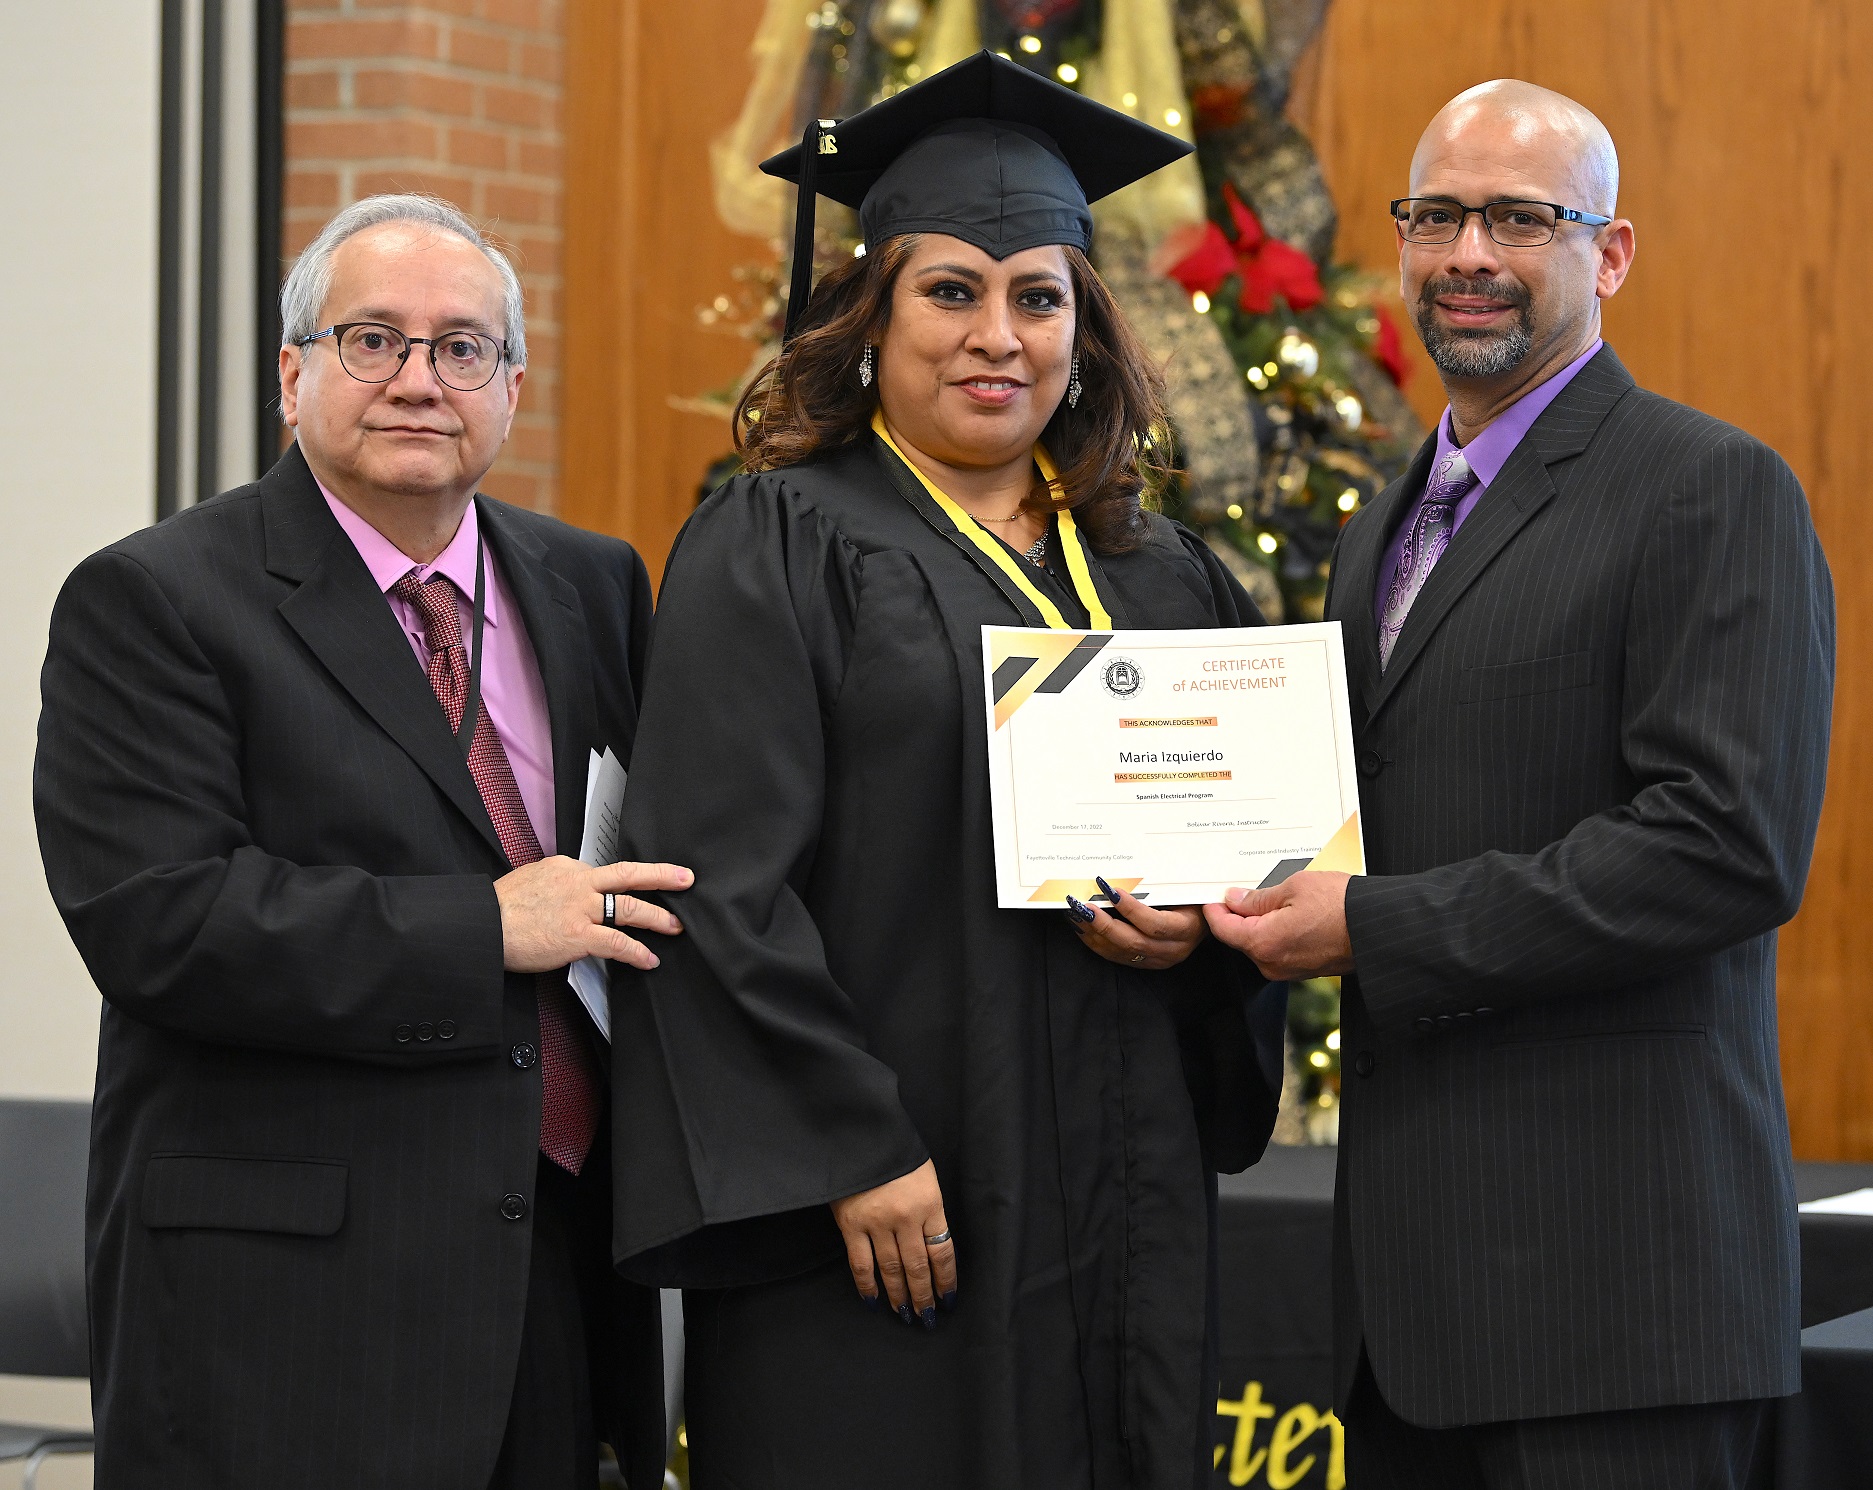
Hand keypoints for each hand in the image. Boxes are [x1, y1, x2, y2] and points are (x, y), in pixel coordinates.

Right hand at [494, 856, 690, 972]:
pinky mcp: (579, 935)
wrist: (483, 924)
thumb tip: (569, 892)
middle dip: (662, 876)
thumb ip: (556, 883)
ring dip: (658, 917)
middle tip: (685, 880)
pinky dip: (637, 951)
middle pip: (629, 875)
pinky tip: (650, 959)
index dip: (622, 883)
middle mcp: (579, 883)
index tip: (637, 887)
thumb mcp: (532, 879)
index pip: (604, 873)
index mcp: (567, 868)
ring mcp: (581, 908)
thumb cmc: (500, 907)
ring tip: (675, 926)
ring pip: (630, 908)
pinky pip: (617, 943)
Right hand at [830, 1159, 955, 1326]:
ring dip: (899, 1295)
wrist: (861, 1134)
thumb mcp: (924, 1177)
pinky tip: (874, 1301)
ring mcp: (877, 1223)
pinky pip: (861, 1263)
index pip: (943, 1252)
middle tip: (928, 1317)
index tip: (949, 1298)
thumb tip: (929, 1246)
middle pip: (919, 1267)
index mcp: (930, 1203)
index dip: (946, 1280)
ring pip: (892, 1269)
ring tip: (905, 1314)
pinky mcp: (851, 1225)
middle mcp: (906, 1218)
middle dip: (925, 1295)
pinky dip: (867, 1285)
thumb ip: (928, 1210)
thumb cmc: (897, 1153)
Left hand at [1066, 878, 1206, 969]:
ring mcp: (1157, 960)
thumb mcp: (1186, 890)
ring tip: (1076, 915)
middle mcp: (1172, 950)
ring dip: (1094, 933)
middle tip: (1083, 906)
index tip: (1110, 889)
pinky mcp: (1144, 964)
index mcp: (1185, 929)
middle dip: (1103, 924)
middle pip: (1133, 942)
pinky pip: (1116, 956)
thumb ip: (1163, 885)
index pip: (1154, 924)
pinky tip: (1082, 928)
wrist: (1207, 923)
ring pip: (1121, 952)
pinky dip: (1096, 942)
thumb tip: (1130, 869)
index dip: (1130, 909)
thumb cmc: (1194, 900)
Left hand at [1203, 870, 1353, 979]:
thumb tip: (1235, 900)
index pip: (1223, 929)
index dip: (1214, 910)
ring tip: (1272, 897)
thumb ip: (1258, 898)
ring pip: (1260, 944)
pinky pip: (1279, 950)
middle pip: (1240, 938)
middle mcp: (1273, 964)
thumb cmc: (1343, 907)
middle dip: (1237, 915)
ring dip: (1258, 923)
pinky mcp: (1304, 970)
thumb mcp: (1294, 888)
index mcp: (1264, 943)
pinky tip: (1289, 913)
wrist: (1379, 929)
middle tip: (1240, 890)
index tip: (1212, 896)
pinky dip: (1276, 932)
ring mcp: (1288, 970)